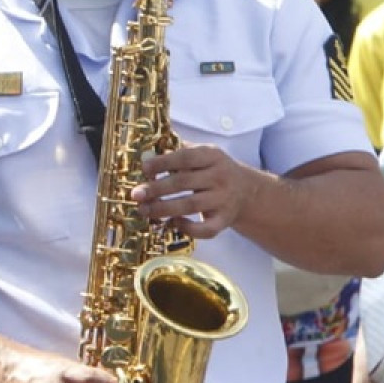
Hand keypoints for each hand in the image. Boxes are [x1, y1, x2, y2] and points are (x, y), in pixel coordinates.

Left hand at [132, 143, 261, 237]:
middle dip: (157, 189)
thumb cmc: (213, 170)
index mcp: (212, 156)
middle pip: (184, 183)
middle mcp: (220, 177)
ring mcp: (224, 200)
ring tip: (143, 210)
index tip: (144, 169)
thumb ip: (179, 153)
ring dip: (163, 209)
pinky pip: (206, 229)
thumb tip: (145, 155)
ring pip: (190, 205)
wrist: (247, 191)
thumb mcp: (203, 154)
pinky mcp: (225, 221)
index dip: (163, 163)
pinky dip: (187, 228)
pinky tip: (171, 223)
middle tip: (136, 194)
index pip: (185, 157)